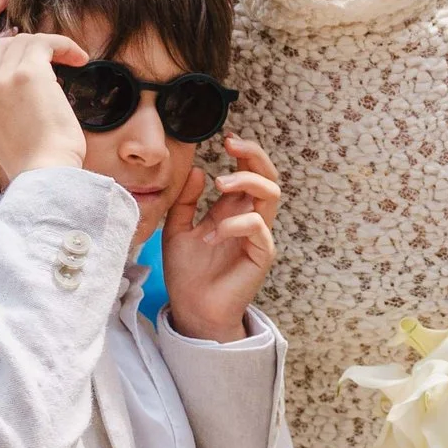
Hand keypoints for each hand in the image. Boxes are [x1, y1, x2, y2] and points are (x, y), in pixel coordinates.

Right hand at [0, 32, 87, 177]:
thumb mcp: (5, 136)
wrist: (45, 175)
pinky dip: (64, 45)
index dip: (2, 57)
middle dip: (25, 47)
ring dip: (49, 46)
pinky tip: (80, 59)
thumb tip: (27, 90)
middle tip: (51, 59)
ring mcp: (2, 79)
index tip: (26, 62)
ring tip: (72, 60)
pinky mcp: (28, 74)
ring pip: (21, 42)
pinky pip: (44, 43)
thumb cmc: (38, 163)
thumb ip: (3, 109)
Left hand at [163, 136, 281, 341]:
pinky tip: (211, 235)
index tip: (227, 140)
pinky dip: (235, 224)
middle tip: (233, 146)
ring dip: (247, 182)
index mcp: (232, 210)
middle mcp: (249, 218)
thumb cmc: (188, 272)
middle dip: (254, 156)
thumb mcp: (177, 228)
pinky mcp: (261, 255)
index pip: (249, 173)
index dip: (244, 153)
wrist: (192, 308)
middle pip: (268, 176)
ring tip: (220, 185)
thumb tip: (199, 171)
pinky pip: (257, 228)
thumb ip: (186, 201)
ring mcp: (258, 236)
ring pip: (271, 195)